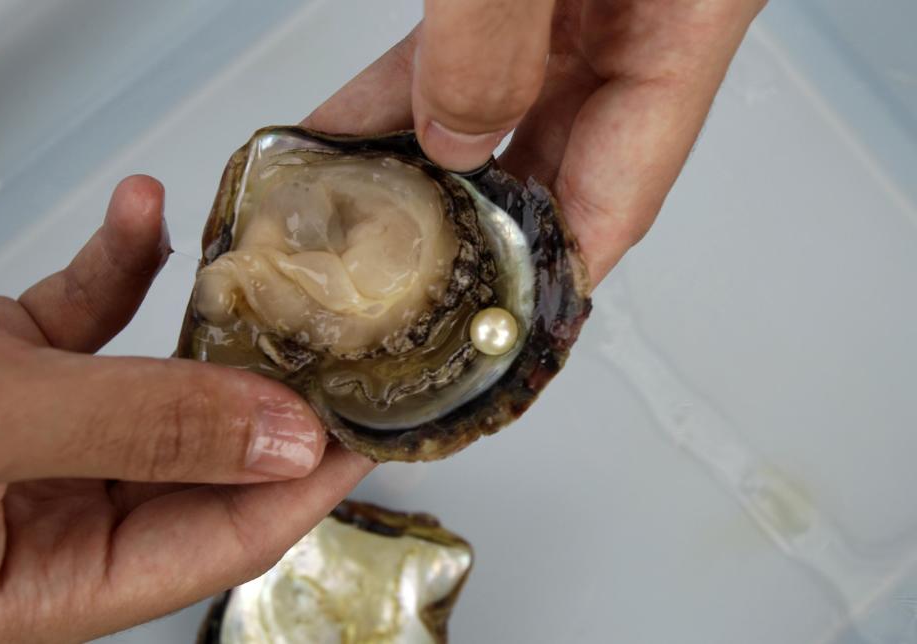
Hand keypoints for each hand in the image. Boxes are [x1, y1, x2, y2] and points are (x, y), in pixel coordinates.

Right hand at [0, 176, 372, 641]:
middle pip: (200, 464)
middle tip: (337, 338)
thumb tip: (283, 437)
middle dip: (267, 398)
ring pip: (153, 389)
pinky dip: (117, 269)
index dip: (303, 486)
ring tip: (260, 280)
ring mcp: (30, 440)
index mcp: (40, 584)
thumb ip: (137, 430)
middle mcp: (43, 518)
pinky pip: (84, 322)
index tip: (371, 426)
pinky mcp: (0, 372)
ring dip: (201, 327)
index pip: (217, 544)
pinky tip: (141, 215)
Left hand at [306, 0, 767, 287]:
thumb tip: (455, 133)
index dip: (561, 275)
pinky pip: (463, 57)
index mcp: (685, 19)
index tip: (500, 334)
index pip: (627, 193)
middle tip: (409, 294)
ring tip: (357, 227)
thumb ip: (495, 30)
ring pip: (500, 116)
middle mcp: (637, 23)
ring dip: (425, 171)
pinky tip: (356, 133)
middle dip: (478, 233)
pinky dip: (409, 97)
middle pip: (557, 167)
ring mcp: (580, 3)